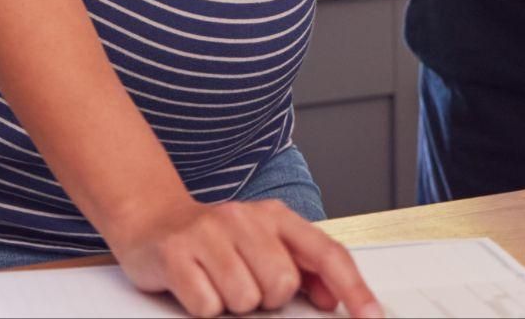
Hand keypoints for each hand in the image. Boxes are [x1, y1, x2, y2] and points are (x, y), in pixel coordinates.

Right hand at [111, 197, 381, 317]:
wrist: (153, 219)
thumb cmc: (213, 237)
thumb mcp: (262, 242)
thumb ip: (301, 265)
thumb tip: (333, 296)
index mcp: (274, 216)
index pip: (326, 252)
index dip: (353, 287)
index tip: (371, 316)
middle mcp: (245, 218)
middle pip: (282, 284)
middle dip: (267, 298)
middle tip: (246, 284)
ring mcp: (209, 234)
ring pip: (245, 298)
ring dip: (232, 303)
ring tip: (218, 281)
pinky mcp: (176, 254)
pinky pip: (208, 306)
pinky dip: (204, 306)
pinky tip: (196, 285)